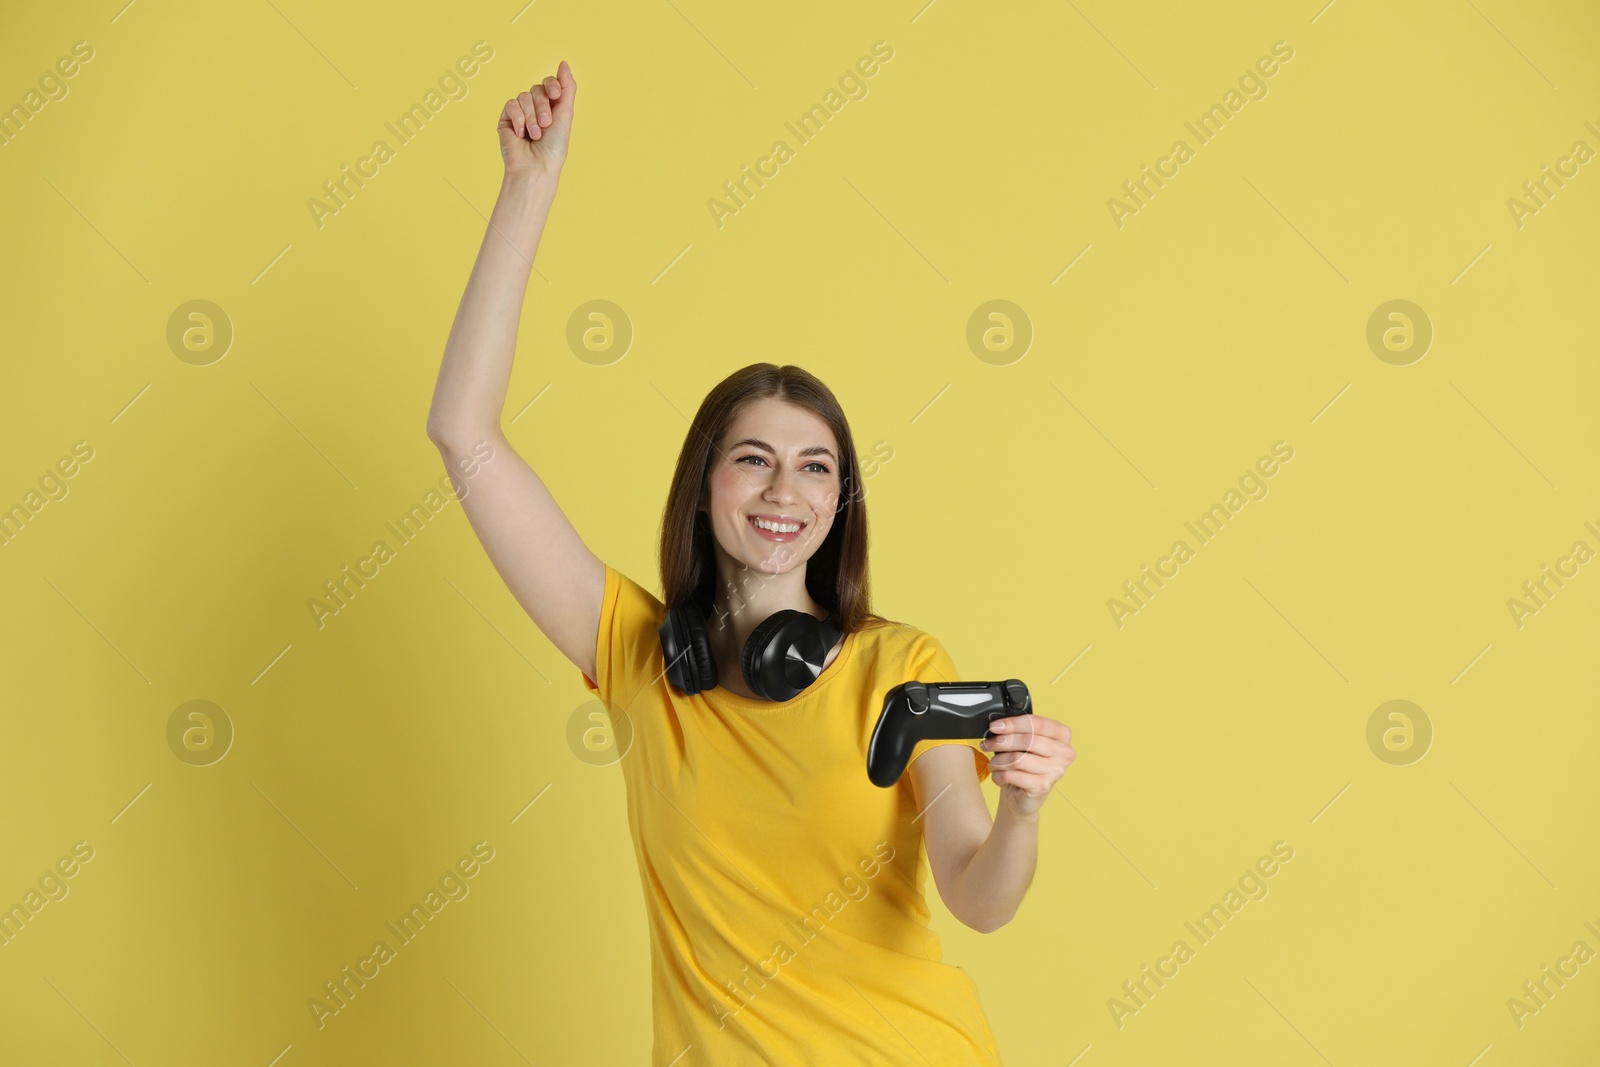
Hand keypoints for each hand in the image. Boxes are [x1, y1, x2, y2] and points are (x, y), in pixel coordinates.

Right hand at [497, 61, 575, 181]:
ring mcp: (520, 113)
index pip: (549, 83)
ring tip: (534, 135)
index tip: (556, 95)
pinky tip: (521, 134)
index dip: (552, 85)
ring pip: (523, 96)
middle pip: (536, 89)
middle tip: (545, 125)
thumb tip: (564, 63)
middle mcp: (536, 108)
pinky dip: (518, 118)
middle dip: (543, 107)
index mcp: (552, 107)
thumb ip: (567, 88)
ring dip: (531, 116)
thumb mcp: (565, 114)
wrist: (536, 166)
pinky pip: (511, 104)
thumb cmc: (554, 146)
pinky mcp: (506, 119)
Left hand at [980, 713, 1073, 818]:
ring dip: (998, 761)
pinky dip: (999, 775)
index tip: (995, 726)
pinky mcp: (1043, 787)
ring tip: (993, 763)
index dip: (1013, 723)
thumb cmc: (1024, 765)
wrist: (1023, 797)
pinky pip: (1013, 776)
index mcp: (1062, 735)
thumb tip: (999, 725)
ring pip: (1018, 759)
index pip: (1037, 724)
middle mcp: (1064, 752)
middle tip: (987, 744)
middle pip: (1028, 740)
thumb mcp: (1024, 743)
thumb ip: (1018, 731)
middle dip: (1002, 741)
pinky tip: (998, 776)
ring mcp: (1055, 771)